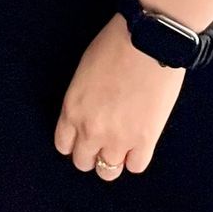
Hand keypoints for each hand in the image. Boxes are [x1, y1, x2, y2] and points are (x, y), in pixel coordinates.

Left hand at [54, 16, 185, 179]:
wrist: (148, 40)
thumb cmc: (116, 45)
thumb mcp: (84, 72)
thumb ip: (83, 100)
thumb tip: (90, 112)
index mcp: (72, 110)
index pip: (64, 145)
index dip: (75, 143)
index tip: (84, 137)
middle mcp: (90, 129)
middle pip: (84, 162)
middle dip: (92, 152)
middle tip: (104, 141)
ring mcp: (118, 138)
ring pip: (108, 171)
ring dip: (113, 159)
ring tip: (123, 145)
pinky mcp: (145, 140)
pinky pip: (136, 166)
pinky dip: (136, 158)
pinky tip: (140, 142)